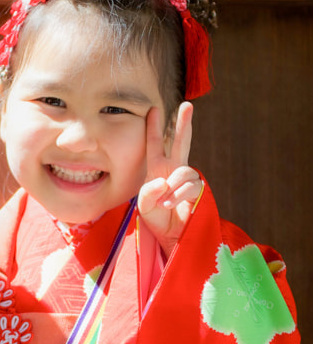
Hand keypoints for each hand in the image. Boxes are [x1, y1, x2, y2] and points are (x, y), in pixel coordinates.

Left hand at [138, 102, 201, 256]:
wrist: (172, 238)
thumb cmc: (156, 220)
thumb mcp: (144, 206)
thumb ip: (148, 192)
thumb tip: (163, 181)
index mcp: (157, 170)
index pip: (155, 144)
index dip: (154, 128)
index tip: (154, 109)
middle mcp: (173, 171)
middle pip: (180, 142)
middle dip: (183, 124)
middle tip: (187, 105)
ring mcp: (186, 180)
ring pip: (184, 171)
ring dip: (173, 186)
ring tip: (165, 202)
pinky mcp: (199, 191)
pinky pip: (191, 185)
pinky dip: (179, 194)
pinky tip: (171, 203)